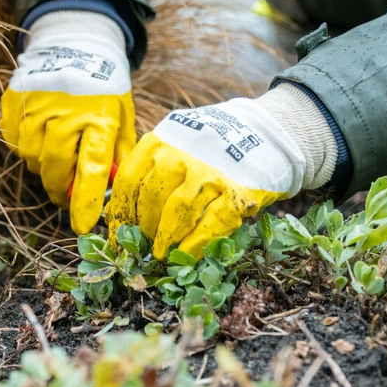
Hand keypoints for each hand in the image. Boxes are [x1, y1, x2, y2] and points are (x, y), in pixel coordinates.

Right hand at [0, 11, 135, 233]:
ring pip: (31, 159)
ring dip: (44, 168)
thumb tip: (118, 189)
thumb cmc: (105, 86)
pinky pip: (15, 141)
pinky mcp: (14, 103)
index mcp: (98, 120)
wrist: (76, 42)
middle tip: (68, 197)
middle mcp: (64, 115)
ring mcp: (35, 108)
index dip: (86, 202)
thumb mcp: (123, 116)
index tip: (81, 225)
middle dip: (60, 190)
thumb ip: (121, 153)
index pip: (91, 170)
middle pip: (54, 169)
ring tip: (58, 158)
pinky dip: (27, 148)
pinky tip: (41, 138)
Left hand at [107, 98, 308, 258]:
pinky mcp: (237, 192)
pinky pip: (210, 225)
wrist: (267, 131)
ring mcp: (211, 173)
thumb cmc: (213, 146)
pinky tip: (186, 255)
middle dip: (143, 229)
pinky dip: (194, 245)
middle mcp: (183, 154)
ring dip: (166, 239)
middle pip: (150, 199)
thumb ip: (154, 169)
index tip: (119, 235)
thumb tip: (124, 214)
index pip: (130, 181)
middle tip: (143, 246)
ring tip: (162, 254)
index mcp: (162, 140)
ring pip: (177, 213)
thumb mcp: (178, 142)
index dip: (121, 214)